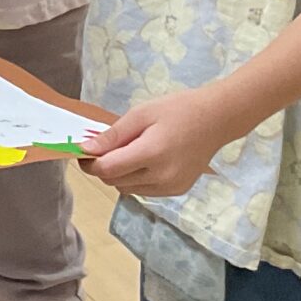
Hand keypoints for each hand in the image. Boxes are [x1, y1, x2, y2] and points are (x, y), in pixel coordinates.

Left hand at [80, 89, 244, 196]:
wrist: (217, 119)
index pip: (107, 170)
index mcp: (151, 154)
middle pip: (114, 182)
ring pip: (127, 189)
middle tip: (105, 148)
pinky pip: (144, 190)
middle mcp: (162, 176)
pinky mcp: (177, 191)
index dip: (89, 164)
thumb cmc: (179, 109)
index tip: (83, 152)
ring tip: (129, 152)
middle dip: (103, 168)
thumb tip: (85, 149)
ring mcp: (171, 187)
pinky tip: (145, 161)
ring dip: (119, 175)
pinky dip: (136, 179)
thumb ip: (113, 135)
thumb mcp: (142, 113)